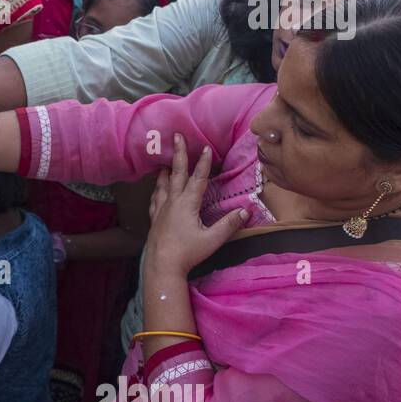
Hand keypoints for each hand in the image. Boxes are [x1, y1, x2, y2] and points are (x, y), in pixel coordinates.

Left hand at [144, 134, 246, 276]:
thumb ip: (229, 224)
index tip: (206, 147)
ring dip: (166, 171)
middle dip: (179, 153)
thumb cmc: (188, 253)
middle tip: (176, 136)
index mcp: (187, 204)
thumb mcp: (213, 239)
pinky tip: (156, 190)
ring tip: (165, 162)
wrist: (162, 265)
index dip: (204, 162)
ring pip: (163, 185)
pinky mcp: (155, 219)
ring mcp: (162, 210)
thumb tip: (246, 210)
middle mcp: (173, 202)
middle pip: (177, 173)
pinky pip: (155, 199)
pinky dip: (156, 190)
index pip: (198, 178)